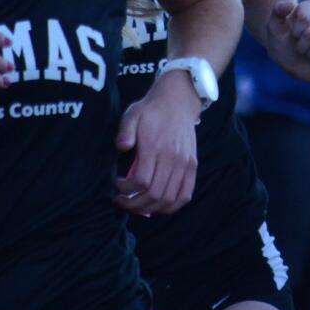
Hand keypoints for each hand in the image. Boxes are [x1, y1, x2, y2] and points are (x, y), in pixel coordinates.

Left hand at [114, 69, 199, 215]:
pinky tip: (159, 207)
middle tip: (122, 202)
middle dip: (135, 204)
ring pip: (169, 198)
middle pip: (154, 194)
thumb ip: (125, 131)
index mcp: (155, 146)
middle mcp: (172, 157)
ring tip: (137, 206)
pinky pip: (185, 194)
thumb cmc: (151, 110)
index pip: (141, 180)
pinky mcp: (192, 166)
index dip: (126, 190)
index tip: (117, 185)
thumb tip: (121, 147)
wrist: (178, 101)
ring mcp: (185, 163)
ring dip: (151, 208)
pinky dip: (172, 206)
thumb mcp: (132, 114)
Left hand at [266, 0, 309, 80]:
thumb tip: (290, 5)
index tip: (293, 35)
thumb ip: (277, 12)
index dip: (299, 28)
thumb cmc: (282, 43)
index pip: (306, 13)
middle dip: (305, 42)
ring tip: (308, 53)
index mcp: (307, 7)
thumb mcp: (273, 28)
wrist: (291, 64)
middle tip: (299, 48)